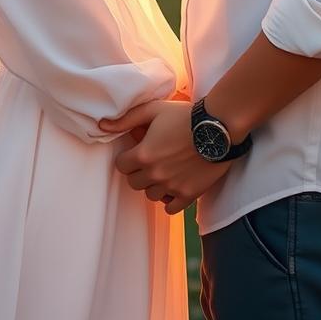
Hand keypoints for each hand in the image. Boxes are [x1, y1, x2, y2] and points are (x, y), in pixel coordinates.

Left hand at [99, 100, 233, 215]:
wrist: (219, 127)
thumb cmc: (185, 116)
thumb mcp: (153, 110)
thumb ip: (126, 120)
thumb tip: (101, 125)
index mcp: (143, 155)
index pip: (121, 167)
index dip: (127, 158)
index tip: (137, 151)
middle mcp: (155, 174)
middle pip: (134, 183)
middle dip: (139, 171)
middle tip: (152, 160)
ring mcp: (172, 187)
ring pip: (151, 196)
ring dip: (155, 185)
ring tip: (166, 170)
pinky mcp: (188, 194)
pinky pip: (170, 209)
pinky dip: (170, 200)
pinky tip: (175, 185)